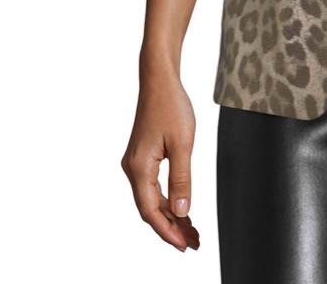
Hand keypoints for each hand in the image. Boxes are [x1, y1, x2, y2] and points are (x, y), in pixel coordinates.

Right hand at [121, 72, 199, 251]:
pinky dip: (167, 200)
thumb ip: (182, 179)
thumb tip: (182, 211)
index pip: (150, 210)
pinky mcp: (143, 158)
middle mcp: (132, 168)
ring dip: (170, 215)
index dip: (167, 231)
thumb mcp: (183, 143)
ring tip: (192, 231)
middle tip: (194, 243)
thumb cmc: (171, 105)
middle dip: (171, 227)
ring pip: (151, 199)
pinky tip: (181, 209)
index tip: (184, 245)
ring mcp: (136, 163)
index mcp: (139, 167)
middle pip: (150, 209)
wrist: (159, 80)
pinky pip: (153, 187)